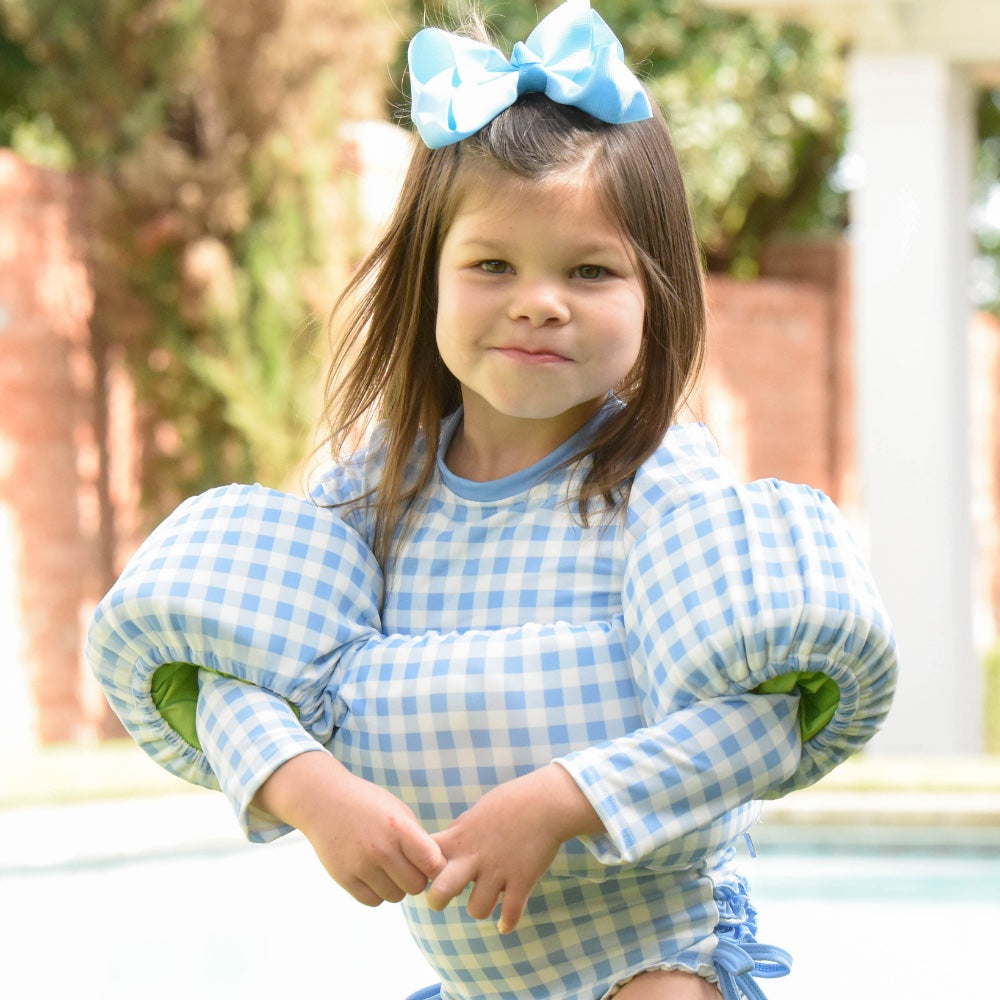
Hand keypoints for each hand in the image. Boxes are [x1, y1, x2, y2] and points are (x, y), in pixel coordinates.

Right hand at [253, 750, 445, 906]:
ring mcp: (361, 865)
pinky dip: (376, 892)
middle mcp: (381, 849)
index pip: (433, 864)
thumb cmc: (367, 803)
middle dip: (415, 877)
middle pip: (416, 886)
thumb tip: (438, 869)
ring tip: (387, 867)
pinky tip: (372, 874)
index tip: (430, 863)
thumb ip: (417, 838)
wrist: (323, 800)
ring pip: (395, 896)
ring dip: (395, 886)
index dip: (436, 867)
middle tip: (406, 865)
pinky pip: (373, 901)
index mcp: (399, 828)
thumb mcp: (398, 810)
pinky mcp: (344, 878)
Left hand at [425, 763, 604, 933]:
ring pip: (476, 909)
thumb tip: (440, 846)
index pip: (424, 858)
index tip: (429, 871)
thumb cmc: (509, 803)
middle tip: (442, 898)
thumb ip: (457, 833)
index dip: (421, 869)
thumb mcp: (475, 813)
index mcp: (459, 838)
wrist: (545, 801)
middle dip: (437, 900)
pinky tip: (505, 923)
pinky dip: (507, 923)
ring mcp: (498, 871)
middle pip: (440, 892)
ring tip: (486, 899)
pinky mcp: (522, 880)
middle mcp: (475, 857)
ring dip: (479, 907)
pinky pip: (510, 914)